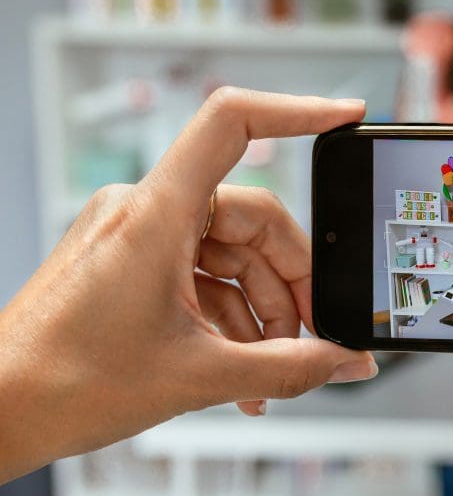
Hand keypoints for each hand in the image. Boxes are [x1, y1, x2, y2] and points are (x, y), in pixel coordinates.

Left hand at [0, 87, 376, 484]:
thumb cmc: (62, 384)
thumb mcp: (198, 377)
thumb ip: (289, 368)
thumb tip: (348, 363)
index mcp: (155, 213)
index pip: (231, 122)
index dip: (297, 111)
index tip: (345, 118)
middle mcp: (145, 212)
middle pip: (253, 220)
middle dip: (291, 285)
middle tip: (315, 337)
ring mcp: (136, 237)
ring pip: (233, 257)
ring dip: (263, 316)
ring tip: (272, 375)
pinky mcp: (131, 264)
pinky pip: (204, 277)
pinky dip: (231, 321)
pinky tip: (244, 373)